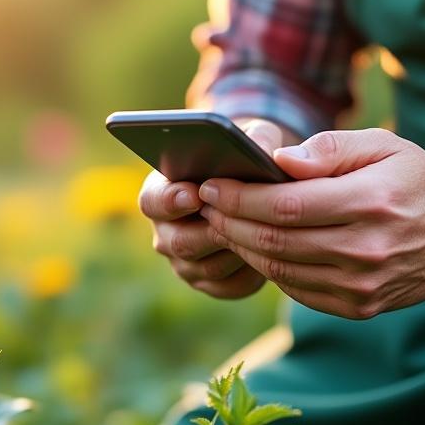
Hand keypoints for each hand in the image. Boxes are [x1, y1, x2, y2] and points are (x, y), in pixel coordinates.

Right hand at [139, 120, 281, 298]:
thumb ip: (256, 137)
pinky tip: (272, 256)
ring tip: (264, 235)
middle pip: (179, 242)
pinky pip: (230, 287)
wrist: (255, 191)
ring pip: (207, 268)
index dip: (171, 200)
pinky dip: (251, 274)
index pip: (152, 201)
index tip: (194, 193)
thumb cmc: (245, 158)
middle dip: (211, 230)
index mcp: (160, 194)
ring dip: (236, 252)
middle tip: (238, 220)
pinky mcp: (210, 284)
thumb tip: (262, 150)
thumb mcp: (252, 137)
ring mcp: (185, 263)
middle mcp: (165, 233)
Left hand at [198, 128, 424, 318]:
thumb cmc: (415, 179)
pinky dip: (270, 270)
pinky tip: (256, 248)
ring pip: (281, 270)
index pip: (285, 206)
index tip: (211, 184)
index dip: (239, 198)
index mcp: (370, 203)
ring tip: (222, 224)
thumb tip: (278, 161)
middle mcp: (366, 250)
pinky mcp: (360, 307)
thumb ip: (329, 149)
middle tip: (206, 204)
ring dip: (243, 248)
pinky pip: (298, 291)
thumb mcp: (382, 145)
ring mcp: (363, 286)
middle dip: (230, 222)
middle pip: (275, 241)